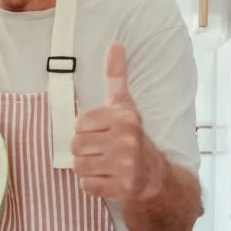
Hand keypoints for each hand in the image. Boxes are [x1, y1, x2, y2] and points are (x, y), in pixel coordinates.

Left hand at [71, 42, 165, 201]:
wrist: (154, 175)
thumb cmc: (131, 136)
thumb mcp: (125, 105)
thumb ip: (116, 76)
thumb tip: (115, 44)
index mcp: (124, 118)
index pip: (79, 124)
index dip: (85, 130)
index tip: (100, 133)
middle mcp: (126, 141)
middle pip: (75, 146)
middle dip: (83, 150)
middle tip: (100, 150)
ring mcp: (125, 166)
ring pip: (78, 166)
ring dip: (86, 167)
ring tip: (102, 164)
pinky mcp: (122, 187)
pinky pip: (86, 186)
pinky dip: (92, 184)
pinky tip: (106, 178)